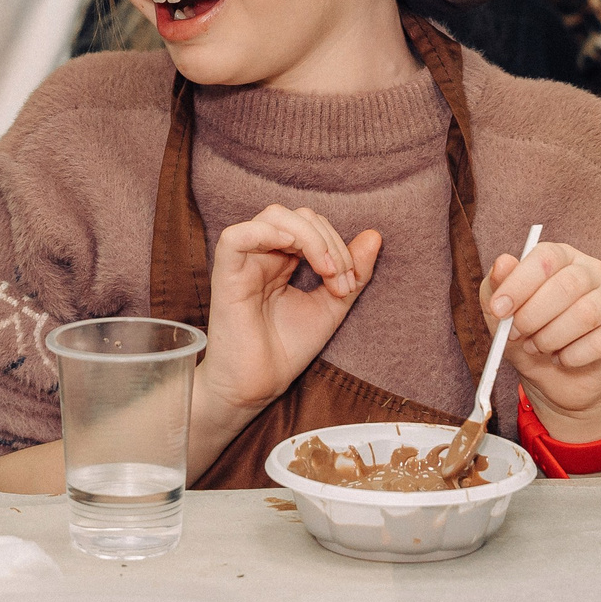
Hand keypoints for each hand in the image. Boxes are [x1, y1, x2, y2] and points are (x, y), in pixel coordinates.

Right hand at [197, 205, 382, 421]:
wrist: (258, 385)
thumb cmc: (287, 349)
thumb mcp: (332, 306)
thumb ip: (353, 273)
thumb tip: (375, 235)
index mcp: (283, 259)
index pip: (313, 225)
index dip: (338, 245)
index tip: (349, 285)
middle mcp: (263, 254)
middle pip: (299, 216)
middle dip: (330, 242)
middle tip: (340, 281)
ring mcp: (243, 262)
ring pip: (273, 215)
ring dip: (311, 237)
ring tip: (327, 271)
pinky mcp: (225, 274)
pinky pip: (236, 236)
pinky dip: (268, 233)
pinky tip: (294, 255)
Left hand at [488, 242, 600, 441]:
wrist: (555, 381)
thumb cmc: (528, 337)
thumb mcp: (501, 315)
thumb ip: (496, 287)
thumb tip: (503, 262)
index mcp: (562, 258)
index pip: (546, 257)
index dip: (519, 283)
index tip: (499, 309)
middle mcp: (592, 271)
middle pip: (568, 284)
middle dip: (533, 315)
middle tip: (516, 334)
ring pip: (586, 313)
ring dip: (552, 337)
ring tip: (538, 347)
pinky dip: (573, 356)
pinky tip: (562, 359)